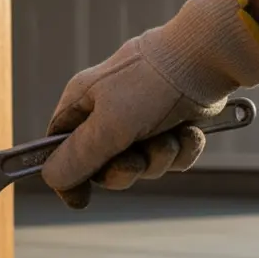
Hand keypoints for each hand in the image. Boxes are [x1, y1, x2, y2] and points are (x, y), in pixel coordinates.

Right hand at [40, 0, 258, 208]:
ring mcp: (143, 118)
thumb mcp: (108, 125)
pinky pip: (171, 157)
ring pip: (144, 164)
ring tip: (170, 135)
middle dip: (127, 169)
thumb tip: (51, 179)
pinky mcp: (173, 123)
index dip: (68, 176)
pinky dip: (183, 150)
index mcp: (83, 103)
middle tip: (137, 159)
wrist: (207, 59)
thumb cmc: (151, 85)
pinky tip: (189, 131)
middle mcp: (109, 111)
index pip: (60, 148)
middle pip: (105, 166)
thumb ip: (78, 157)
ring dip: (160, 157)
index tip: (81, 199)